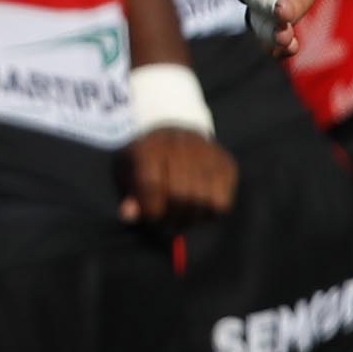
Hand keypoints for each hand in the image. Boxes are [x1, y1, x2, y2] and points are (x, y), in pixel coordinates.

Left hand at [122, 126, 238, 226]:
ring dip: (191, 217)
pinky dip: (209, 212)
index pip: (152, 183)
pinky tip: (198, 208)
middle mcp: (181, 145)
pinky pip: (223, 201)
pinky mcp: (226, 163)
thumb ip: (128, 194)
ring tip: (182, 216)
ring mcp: (208, 153)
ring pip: (204, 200)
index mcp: (150, 146)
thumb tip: (130, 215)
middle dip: (172, 215)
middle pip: (180, 194)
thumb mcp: (126, 172)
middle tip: (166, 221)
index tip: (150, 216)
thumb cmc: (145, 159)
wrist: (173, 131)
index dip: (150, 208)